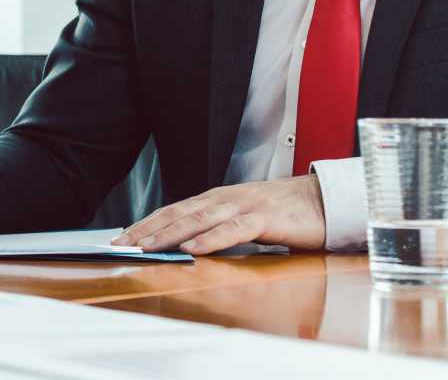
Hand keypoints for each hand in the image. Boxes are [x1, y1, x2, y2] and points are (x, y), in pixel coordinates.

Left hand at [115, 176, 326, 253]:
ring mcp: (243, 206)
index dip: (146, 223)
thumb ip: (218, 228)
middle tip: (121, 244)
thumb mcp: (243, 219)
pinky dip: (211, 239)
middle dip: (147, 229)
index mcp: (216, 200)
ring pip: (198, 219)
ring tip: (147, 246)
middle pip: (177, 213)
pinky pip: (233, 229)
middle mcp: (224, 199)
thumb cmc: (284, 213)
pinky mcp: (265, 218)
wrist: (325, 200)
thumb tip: (188, 245)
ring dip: (169, 234)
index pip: (173, 211)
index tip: (122, 238)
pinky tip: (192, 248)